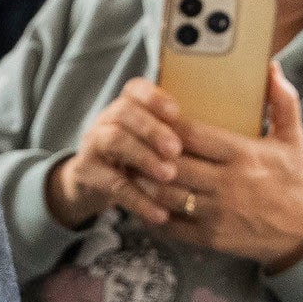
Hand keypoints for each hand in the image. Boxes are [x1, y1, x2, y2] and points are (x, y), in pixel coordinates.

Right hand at [45, 78, 184, 228]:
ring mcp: (92, 144)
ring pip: (114, 141)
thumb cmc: (137, 158)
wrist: (94, 184)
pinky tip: (160, 212)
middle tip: (176, 150)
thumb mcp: (152, 143)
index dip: (154, 98)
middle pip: (124, 112)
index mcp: (125, 106)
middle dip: (153, 130)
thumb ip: (173, 136)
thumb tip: (216, 142)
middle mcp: (106, 120)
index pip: (135, 89)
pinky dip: (138, 199)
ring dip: (144, 157)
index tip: (177, 113)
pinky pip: (112, 183)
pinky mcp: (86, 173)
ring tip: (169, 175)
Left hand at [140, 65, 302, 272]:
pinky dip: (153, 213)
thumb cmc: (292, 182)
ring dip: (145, 183)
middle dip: (149, 154)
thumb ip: (284, 102)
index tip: (154, 117)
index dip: (167, 125)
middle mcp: (227, 183)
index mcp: (243, 154)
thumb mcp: (293, 139)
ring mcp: (217, 212)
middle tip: (136, 143)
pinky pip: (171, 225)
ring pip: (166, 195)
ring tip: (134, 168)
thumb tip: (272, 68)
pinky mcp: (210, 237)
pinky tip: (146, 202)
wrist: (301, 234)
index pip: (193, 135)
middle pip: (172, 164)